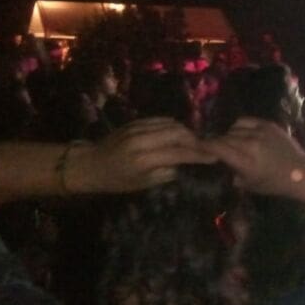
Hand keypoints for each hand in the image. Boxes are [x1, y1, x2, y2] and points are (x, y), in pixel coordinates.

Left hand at [71, 118, 214, 193]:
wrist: (89, 164)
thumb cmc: (115, 180)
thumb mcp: (141, 184)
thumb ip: (165, 173)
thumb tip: (185, 165)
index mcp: (143, 159)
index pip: (179, 153)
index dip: (199, 155)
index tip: (215, 157)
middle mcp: (142, 140)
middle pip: (178, 133)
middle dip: (196, 140)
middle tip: (205, 149)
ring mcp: (138, 128)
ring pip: (172, 124)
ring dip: (186, 132)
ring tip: (194, 141)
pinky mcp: (136, 122)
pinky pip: (161, 120)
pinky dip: (174, 126)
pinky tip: (179, 134)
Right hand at [202, 118, 304, 196]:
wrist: (299, 172)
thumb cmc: (272, 183)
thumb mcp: (247, 184)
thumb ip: (231, 171)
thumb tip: (219, 161)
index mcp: (245, 161)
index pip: (217, 148)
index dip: (205, 145)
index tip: (198, 146)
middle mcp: (251, 144)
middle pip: (224, 137)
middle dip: (217, 142)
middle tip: (215, 147)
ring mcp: (260, 132)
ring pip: (233, 128)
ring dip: (229, 135)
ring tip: (231, 142)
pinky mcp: (268, 125)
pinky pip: (245, 121)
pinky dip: (239, 126)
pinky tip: (240, 133)